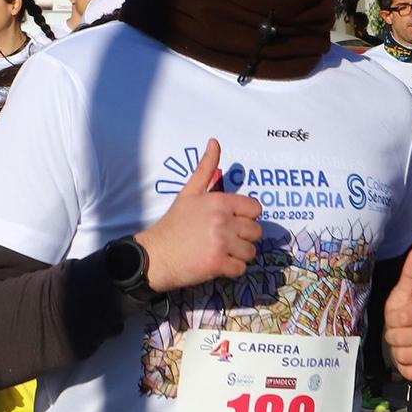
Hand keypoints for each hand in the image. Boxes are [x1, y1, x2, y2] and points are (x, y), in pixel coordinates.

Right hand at [135, 138, 263, 292]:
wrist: (155, 254)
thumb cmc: (174, 224)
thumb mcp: (189, 192)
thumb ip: (205, 168)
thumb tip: (214, 141)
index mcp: (219, 201)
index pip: (255, 209)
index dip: (246, 217)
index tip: (231, 222)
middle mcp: (222, 220)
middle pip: (256, 232)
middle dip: (243, 238)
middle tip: (225, 240)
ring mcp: (220, 243)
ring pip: (250, 251)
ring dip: (239, 255)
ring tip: (221, 252)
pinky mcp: (217, 264)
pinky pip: (241, 269)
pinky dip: (232, 270)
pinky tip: (217, 264)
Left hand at [383, 247, 411, 382]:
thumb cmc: (406, 316)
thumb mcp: (403, 295)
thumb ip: (410, 273)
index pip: (401, 318)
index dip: (392, 320)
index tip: (399, 318)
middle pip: (400, 338)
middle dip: (393, 337)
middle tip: (401, 334)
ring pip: (404, 356)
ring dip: (398, 353)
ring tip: (406, 346)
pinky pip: (411, 372)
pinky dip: (405, 368)